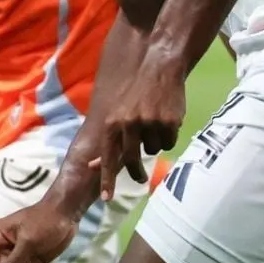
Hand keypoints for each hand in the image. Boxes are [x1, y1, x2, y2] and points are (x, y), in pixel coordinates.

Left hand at [99, 56, 185, 200]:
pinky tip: (166, 118)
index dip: (107, 179)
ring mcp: (151, 124)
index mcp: (113, 122)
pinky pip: (169, 142)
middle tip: (139, 178)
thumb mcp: (116, 111)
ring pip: (153, 150)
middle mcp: (130, 124)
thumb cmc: (136, 89)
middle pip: (132, 159)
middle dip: (135, 172)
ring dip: (154, 142)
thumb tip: (94, 166)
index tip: (105, 198)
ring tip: (154, 121)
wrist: (160, 64)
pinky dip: (169, 135)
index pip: (108, 157)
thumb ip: (109, 138)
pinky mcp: (169, 122)